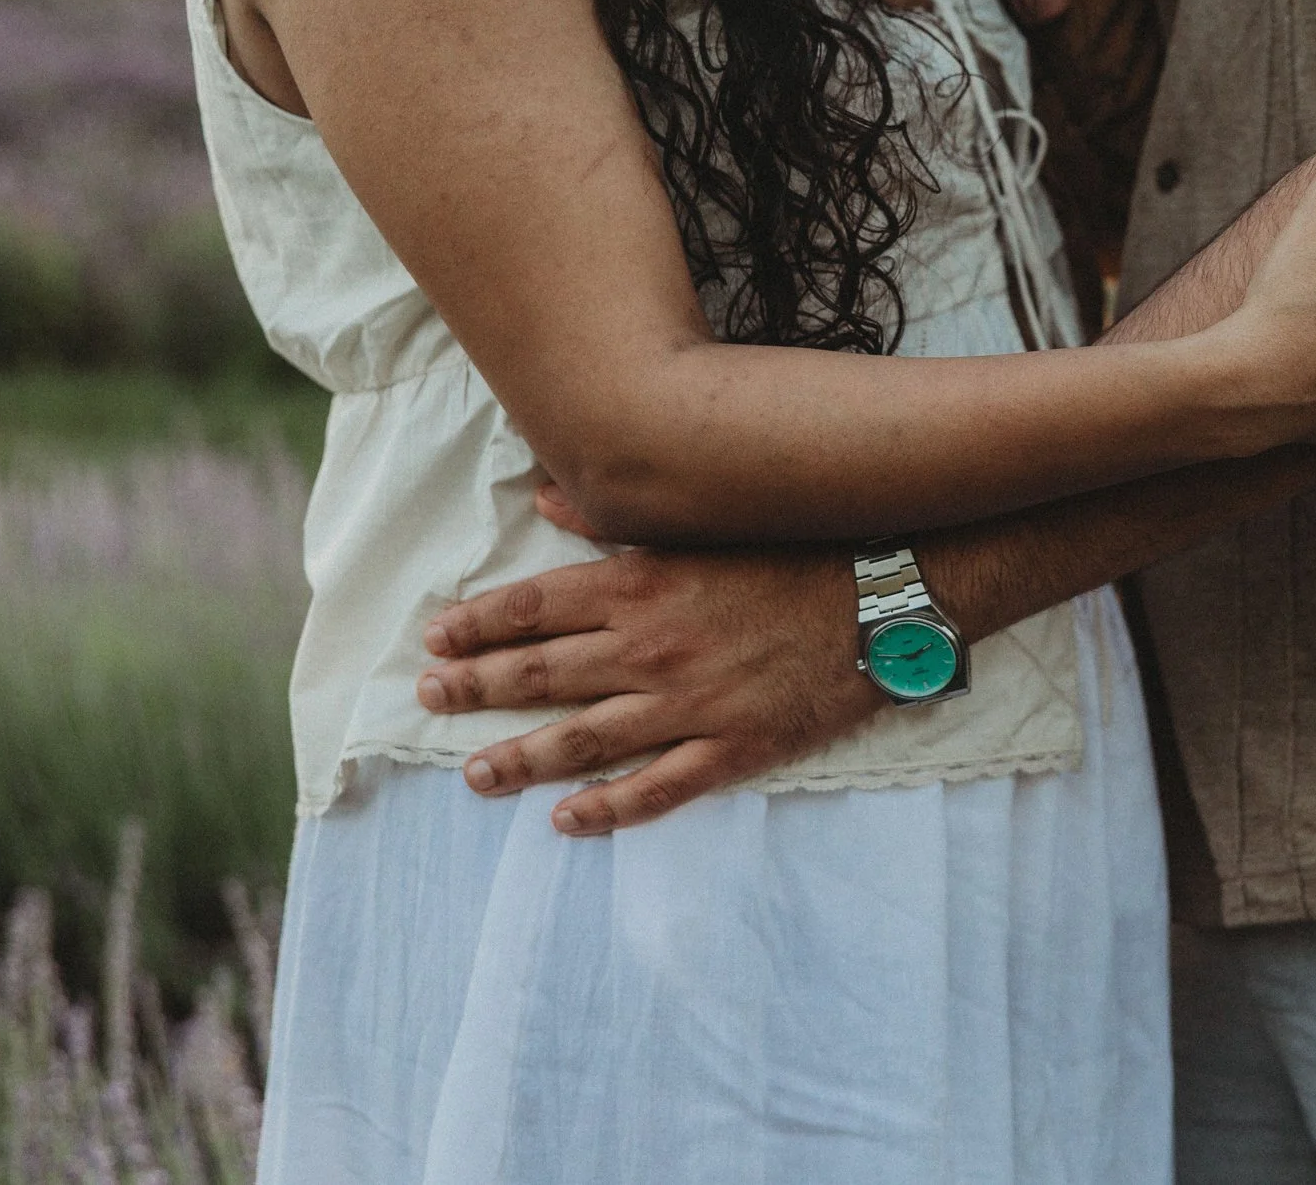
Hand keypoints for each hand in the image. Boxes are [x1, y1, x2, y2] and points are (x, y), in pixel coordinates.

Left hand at [415, 547, 884, 834]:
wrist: (885, 597)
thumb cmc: (796, 553)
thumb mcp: (703, 525)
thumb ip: (616, 520)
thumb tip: (546, 494)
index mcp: (640, 587)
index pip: (534, 608)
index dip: (479, 625)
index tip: (436, 637)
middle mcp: (651, 649)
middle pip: (542, 675)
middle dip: (477, 688)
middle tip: (430, 698)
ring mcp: (690, 705)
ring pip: (584, 741)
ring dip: (521, 759)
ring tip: (476, 775)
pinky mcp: (732, 747)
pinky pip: (657, 788)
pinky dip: (608, 809)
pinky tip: (567, 821)